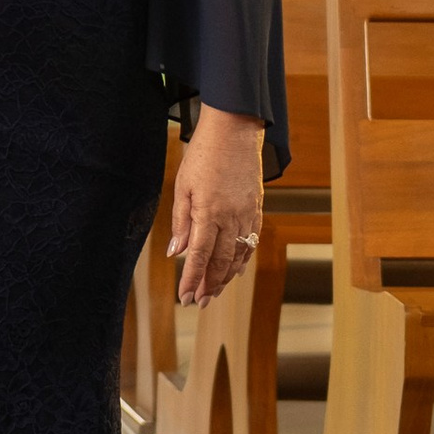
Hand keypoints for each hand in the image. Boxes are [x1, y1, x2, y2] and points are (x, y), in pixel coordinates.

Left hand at [170, 107, 266, 309]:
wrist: (235, 131)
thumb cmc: (203, 155)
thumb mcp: (182, 186)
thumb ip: (181, 222)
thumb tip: (176, 253)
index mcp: (208, 213)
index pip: (199, 256)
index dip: (191, 280)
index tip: (185, 298)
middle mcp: (230, 218)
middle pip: (221, 262)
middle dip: (209, 285)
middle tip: (200, 302)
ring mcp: (247, 214)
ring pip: (238, 255)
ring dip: (226, 277)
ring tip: (214, 292)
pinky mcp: (257, 208)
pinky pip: (251, 241)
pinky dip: (243, 259)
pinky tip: (236, 271)